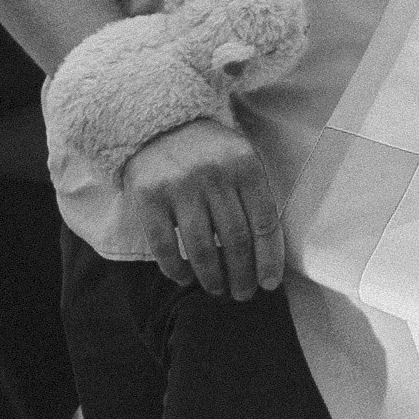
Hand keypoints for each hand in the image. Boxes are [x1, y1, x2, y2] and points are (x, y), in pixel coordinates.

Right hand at [121, 117, 291, 299]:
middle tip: (242, 294)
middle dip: (242, 275)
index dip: (269, 259)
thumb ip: (253, 198)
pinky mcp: (149, 196)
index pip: (265, 222)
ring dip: (212, 278)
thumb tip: (265, 257)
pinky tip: (185, 278)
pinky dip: (176, 269)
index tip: (269, 284)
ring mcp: (180, 185)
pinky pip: (165, 245)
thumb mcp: (240, 161)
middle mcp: (214, 174)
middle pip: (236, 239)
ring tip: (217, 290)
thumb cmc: (208, 152)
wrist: (158, 124)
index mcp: (245, 165)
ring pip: (202, 247)